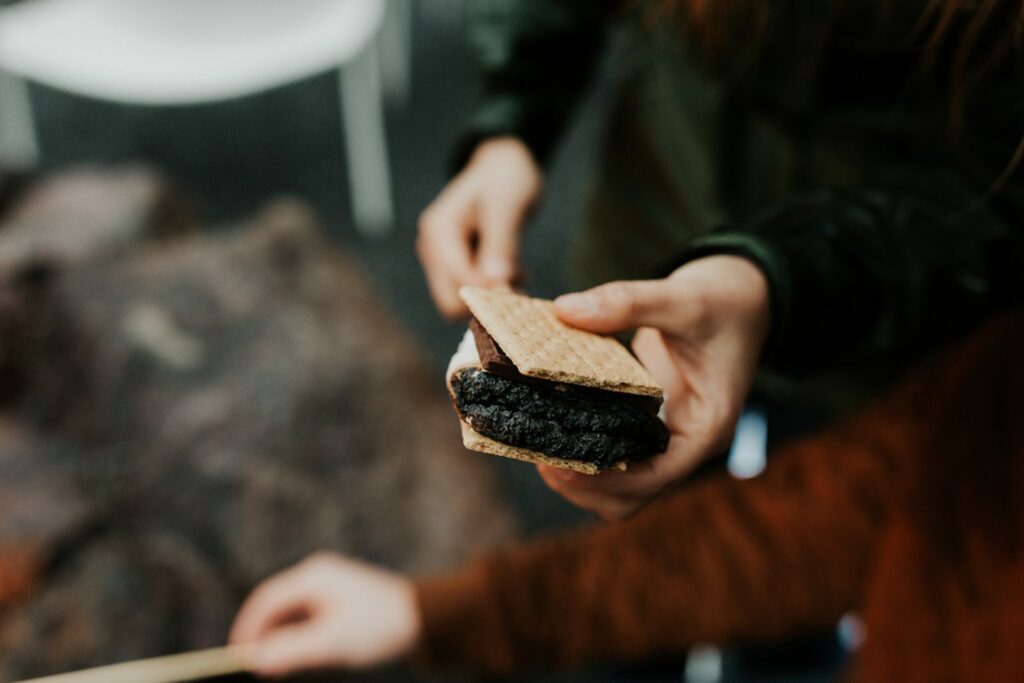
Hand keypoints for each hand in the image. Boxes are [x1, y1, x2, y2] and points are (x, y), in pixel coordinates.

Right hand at [229, 553, 419, 675]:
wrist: (425, 618)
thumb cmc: (380, 626)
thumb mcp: (333, 642)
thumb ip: (293, 650)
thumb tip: (255, 660)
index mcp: (314, 577)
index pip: (267, 600)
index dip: (248, 629)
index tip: (238, 658)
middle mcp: (319, 576)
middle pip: (277, 606)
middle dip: (266, 638)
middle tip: (262, 670)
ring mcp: (330, 587)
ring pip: (293, 615)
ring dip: (285, 641)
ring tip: (288, 668)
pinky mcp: (341, 601)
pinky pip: (310, 619)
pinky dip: (303, 639)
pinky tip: (312, 658)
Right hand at [417, 137, 542, 317]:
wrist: (504, 164)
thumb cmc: (507, 179)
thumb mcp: (507, 208)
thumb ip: (500, 245)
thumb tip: (496, 282)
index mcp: (439, 232)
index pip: (456, 286)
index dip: (489, 293)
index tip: (521, 283)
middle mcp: (432, 248)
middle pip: (450, 302)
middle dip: (486, 300)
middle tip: (521, 283)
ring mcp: (440, 256)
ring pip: (460, 300)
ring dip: (490, 295)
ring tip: (519, 274)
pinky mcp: (453, 261)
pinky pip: (468, 290)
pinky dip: (490, 288)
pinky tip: (511, 271)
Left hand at [537, 256, 769, 519]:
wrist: (741, 295)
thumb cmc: (723, 299)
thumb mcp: (681, 296)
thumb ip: (628, 303)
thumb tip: (565, 310)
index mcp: (706, 428)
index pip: (656, 478)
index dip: (606, 480)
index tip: (558, 465)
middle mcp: (686, 444)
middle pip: (631, 496)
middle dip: (583, 485)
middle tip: (536, 452)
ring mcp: (665, 438)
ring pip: (618, 485)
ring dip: (579, 476)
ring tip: (535, 443)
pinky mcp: (645, 424)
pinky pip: (611, 453)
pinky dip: (581, 449)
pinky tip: (549, 424)